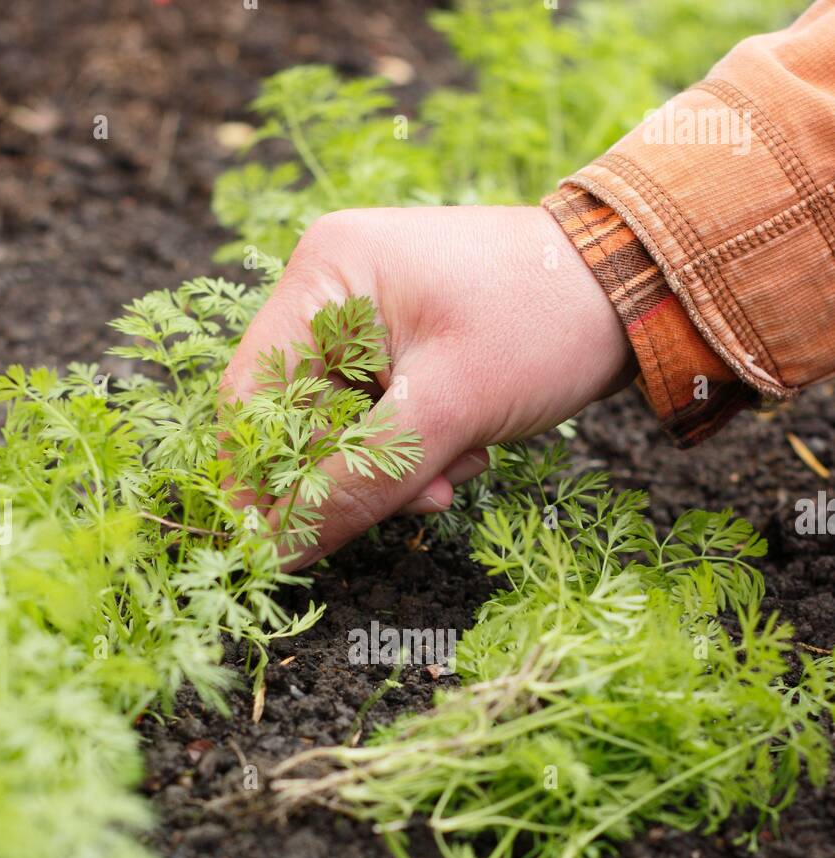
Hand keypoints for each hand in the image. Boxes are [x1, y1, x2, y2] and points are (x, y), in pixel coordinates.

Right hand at [221, 204, 634, 566]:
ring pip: (341, 429)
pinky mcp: (400, 343)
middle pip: (296, 417)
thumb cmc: (542, 326)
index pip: (253, 396)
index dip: (262, 477)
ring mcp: (366, 315)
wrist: (635, 290)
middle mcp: (333, 286)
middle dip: (353, 472)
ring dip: (395, 469)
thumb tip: (277, 553)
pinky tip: (467, 449)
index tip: (286, 543)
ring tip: (458, 470)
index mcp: (326, 274)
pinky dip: (417, 449)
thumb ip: (358, 483)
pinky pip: (378, 419)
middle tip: (422, 496)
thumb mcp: (446, 412)